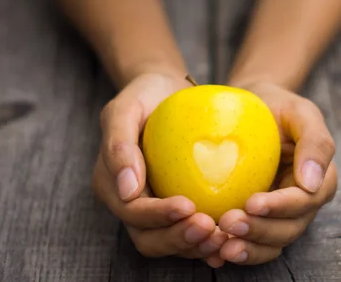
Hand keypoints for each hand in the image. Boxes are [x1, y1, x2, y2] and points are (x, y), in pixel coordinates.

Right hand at [92, 73, 228, 266]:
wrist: (164, 93)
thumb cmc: (144, 96)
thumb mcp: (126, 108)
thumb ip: (118, 145)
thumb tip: (127, 189)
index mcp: (111, 184)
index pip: (132, 211)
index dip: (157, 215)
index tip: (188, 206)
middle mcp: (128, 204)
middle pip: (148, 238)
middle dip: (177, 239)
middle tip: (209, 228)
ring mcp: (152, 211)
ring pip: (168, 243)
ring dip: (193, 246)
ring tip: (221, 236)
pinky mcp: (174, 211)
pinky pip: (188, 233)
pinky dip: (205, 242)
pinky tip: (228, 238)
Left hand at [217, 82, 337, 264]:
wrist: (248, 109)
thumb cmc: (276, 106)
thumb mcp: (300, 112)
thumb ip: (315, 142)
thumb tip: (312, 182)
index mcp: (319, 182)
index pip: (303, 202)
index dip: (280, 207)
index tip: (252, 203)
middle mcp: (302, 205)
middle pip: (287, 229)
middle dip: (259, 231)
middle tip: (228, 223)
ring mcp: (279, 216)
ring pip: (270, 243)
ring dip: (247, 248)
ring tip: (221, 246)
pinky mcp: (256, 221)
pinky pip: (250, 242)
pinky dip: (235, 249)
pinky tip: (213, 252)